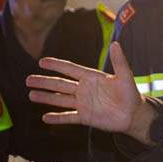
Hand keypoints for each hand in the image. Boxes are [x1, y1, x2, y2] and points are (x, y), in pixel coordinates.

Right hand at [27, 41, 156, 144]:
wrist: (134, 115)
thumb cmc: (131, 94)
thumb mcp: (125, 76)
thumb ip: (119, 61)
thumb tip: (116, 43)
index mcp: (92, 78)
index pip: (71, 69)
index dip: (57, 65)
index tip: (42, 61)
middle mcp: (84, 90)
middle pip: (60, 84)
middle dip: (45, 82)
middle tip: (28, 79)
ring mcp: (83, 104)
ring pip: (60, 100)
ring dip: (46, 98)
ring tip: (31, 95)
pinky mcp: (85, 117)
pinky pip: (68, 117)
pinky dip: (57, 118)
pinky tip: (45, 118)